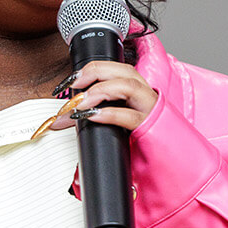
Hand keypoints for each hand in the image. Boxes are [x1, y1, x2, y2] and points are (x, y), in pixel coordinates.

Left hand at [42, 61, 158, 132]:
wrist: (166, 160)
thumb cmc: (140, 139)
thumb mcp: (114, 122)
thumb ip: (90, 116)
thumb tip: (61, 118)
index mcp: (138, 89)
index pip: (115, 68)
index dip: (90, 69)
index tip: (69, 80)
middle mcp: (145, 94)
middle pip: (123, 70)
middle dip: (95, 72)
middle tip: (72, 84)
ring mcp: (149, 109)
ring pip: (129, 86)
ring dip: (101, 90)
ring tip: (81, 103)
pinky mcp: (149, 128)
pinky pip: (130, 116)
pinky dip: (110, 114)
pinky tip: (94, 116)